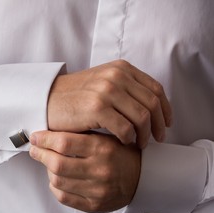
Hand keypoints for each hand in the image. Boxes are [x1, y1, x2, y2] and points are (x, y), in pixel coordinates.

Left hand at [29, 130, 140, 212]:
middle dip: (40, 155)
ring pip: (57, 181)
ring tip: (48, 163)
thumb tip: (48, 132)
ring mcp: (97, 190)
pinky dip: (55, 187)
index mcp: (103, 148)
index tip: (35, 137)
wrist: (144, 178)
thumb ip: (81, 135)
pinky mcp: (94, 205)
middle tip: (34, 149)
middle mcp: (100, 170)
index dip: (44, 139)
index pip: (64, 142)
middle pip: (57, 163)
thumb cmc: (121, 153)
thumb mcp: (106, 137)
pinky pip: (64, 197)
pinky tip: (57, 178)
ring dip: (48, 170)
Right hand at [48, 59, 171, 148]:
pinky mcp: (97, 108)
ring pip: (142, 117)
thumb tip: (150, 106)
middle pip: (152, 104)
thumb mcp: (102, 83)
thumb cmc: (74, 97)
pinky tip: (125, 143)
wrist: (47, 100)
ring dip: (144, 135)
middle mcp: (116, 76)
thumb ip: (125, 87)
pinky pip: (125, 128)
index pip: (155, 89)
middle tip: (157, 139)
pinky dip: (129, 138)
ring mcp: (106, 91)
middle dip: (158, 125)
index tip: (166, 124)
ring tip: (141, 144)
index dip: (165, 109)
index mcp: (121, 68)